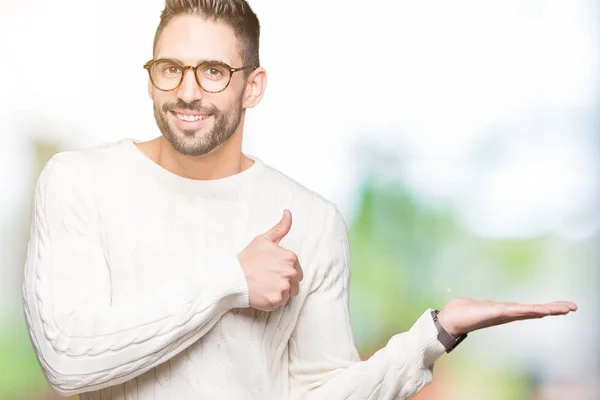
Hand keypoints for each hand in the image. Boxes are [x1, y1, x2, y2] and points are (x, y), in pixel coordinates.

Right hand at [237, 209, 302, 311]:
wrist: (232, 277)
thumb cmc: (247, 258)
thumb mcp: (264, 239)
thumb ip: (280, 228)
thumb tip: (288, 213)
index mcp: (290, 258)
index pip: (296, 268)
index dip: (284, 269)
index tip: (272, 270)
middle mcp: (289, 273)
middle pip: (295, 282)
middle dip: (284, 281)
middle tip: (268, 278)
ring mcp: (283, 288)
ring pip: (288, 293)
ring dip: (279, 291)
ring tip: (264, 285)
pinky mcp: (276, 301)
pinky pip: (280, 303)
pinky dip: (272, 300)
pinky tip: (262, 293)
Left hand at [437, 297, 577, 336]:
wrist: (450, 319)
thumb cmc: (462, 312)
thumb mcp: (479, 306)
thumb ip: (487, 306)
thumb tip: (489, 306)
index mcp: (504, 311)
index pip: (529, 309)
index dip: (546, 308)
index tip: (563, 306)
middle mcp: (506, 314)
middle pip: (534, 311)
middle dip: (553, 309)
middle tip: (573, 307)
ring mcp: (503, 314)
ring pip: (529, 311)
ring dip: (547, 309)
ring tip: (564, 308)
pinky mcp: (496, 313)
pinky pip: (516, 311)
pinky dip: (530, 310)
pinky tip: (541, 310)